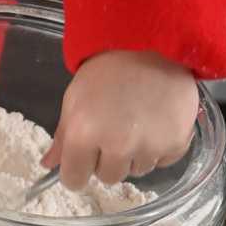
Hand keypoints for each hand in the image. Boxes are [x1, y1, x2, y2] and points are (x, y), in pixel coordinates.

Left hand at [43, 50, 198, 191]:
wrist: (151, 44)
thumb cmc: (108, 69)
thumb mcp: (75, 98)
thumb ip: (63, 136)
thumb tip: (48, 165)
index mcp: (83, 135)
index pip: (74, 181)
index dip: (76, 170)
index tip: (82, 159)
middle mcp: (117, 147)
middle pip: (108, 177)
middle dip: (107, 159)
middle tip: (112, 128)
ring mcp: (149, 147)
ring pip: (136, 170)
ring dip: (134, 154)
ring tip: (136, 120)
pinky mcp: (176, 143)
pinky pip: (163, 161)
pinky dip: (159, 148)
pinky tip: (155, 121)